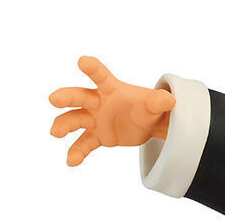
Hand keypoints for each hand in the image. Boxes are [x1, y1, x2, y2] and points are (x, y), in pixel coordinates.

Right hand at [48, 56, 175, 165]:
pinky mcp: (97, 136)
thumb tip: (170, 100)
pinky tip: (70, 162)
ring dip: (64, 125)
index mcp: (112, 89)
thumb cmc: (148, 109)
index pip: (101, 76)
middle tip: (54, 99)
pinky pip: (84, 144)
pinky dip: (77, 152)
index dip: (93, 69)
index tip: (83, 61)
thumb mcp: (155, 106)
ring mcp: (95, 119)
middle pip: (80, 97)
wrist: (147, 125)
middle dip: (67, 98)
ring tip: (55, 133)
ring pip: (75, 120)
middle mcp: (98, 102)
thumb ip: (158, 102)